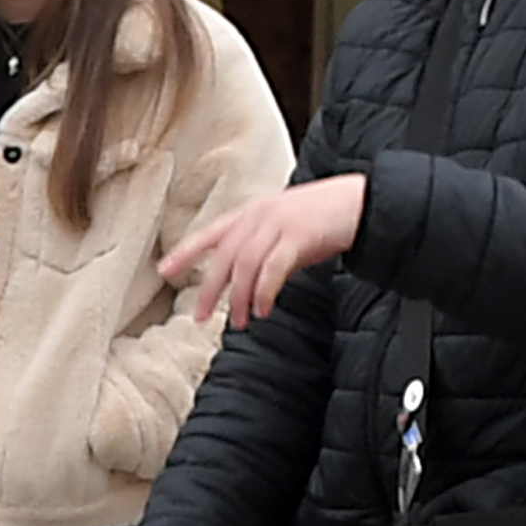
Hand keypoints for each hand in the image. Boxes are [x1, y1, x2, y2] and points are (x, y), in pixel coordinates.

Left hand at [163, 171, 368, 327]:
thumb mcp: (284, 227)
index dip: (185, 252)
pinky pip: (272, 269)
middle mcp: (259, 215)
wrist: (361, 203)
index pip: (209, 233)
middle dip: (210, 289)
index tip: (164, 271)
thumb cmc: (324, 218)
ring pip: (245, 266)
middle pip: (223, 256)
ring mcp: (278, 223)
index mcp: (252, 212)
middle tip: (201, 317)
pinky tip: (262, 310)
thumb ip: (262, 246)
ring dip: (239, 298)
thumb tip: (246, 279)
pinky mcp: (298, 236)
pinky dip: (263, 292)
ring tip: (240, 322)